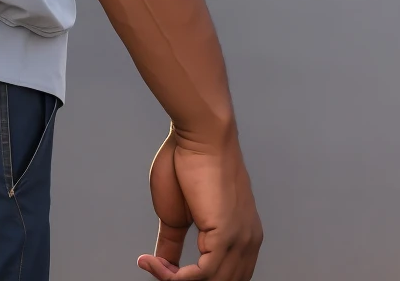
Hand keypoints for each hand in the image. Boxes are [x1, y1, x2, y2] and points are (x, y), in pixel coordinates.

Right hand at [139, 124, 261, 280]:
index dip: (191, 279)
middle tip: (155, 270)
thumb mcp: (176, 214)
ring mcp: (241, 240)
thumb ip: (173, 243)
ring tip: (151, 264)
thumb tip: (164, 265)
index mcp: (241, 236)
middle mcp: (248, 242)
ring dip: (174, 279)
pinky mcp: (227, 236)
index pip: (223, 277)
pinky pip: (204, 276)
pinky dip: (175, 277)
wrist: (198, 134)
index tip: (158, 268)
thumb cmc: (187, 162)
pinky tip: (155, 263)